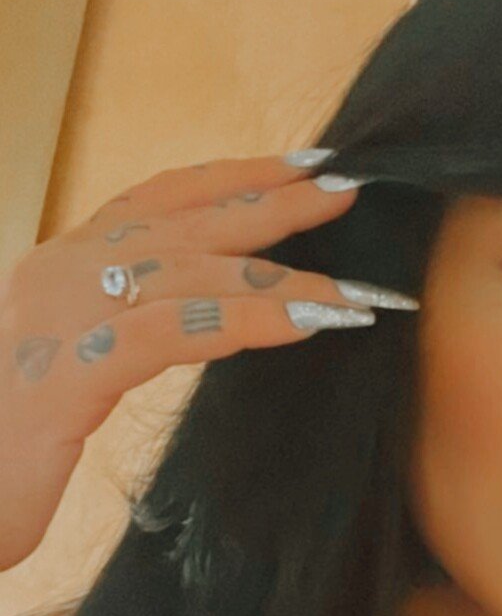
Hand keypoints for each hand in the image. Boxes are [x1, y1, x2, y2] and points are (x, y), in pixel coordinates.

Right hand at [0, 153, 415, 570]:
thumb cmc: (2, 449)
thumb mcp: (68, 375)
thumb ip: (120, 335)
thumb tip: (197, 320)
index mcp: (58, 267)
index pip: (157, 198)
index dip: (232, 176)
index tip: (302, 166)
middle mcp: (56, 272)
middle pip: (184, 219)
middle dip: (272, 203)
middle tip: (346, 191)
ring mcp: (58, 317)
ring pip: (189, 271)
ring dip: (281, 275)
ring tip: (352, 288)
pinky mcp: (66, 376)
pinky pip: (172, 331)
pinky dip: (244, 320)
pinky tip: (303, 322)